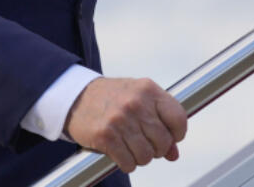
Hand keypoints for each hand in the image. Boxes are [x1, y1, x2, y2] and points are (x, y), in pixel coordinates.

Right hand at [64, 76, 186, 172]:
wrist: (75, 96)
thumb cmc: (110, 98)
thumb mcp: (138, 100)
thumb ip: (160, 123)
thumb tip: (173, 153)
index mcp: (147, 89)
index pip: (178, 118)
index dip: (176, 134)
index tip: (170, 136)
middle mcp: (135, 102)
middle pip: (163, 142)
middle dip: (155, 148)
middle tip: (143, 141)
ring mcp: (120, 119)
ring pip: (146, 156)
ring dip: (139, 157)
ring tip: (129, 145)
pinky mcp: (105, 135)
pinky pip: (128, 163)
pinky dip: (126, 163)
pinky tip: (118, 151)